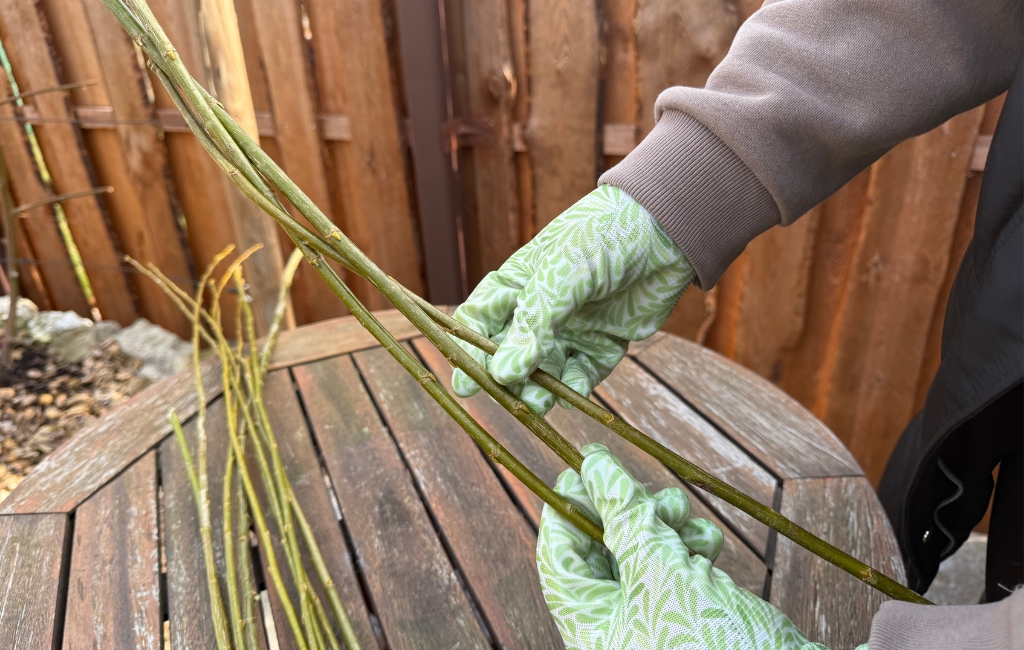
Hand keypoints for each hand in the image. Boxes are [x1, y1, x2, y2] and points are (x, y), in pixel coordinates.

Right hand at [450, 185, 693, 415]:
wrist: (665, 229)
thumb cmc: (601, 237)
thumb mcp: (560, 276)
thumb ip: (533, 325)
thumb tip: (503, 373)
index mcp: (516, 285)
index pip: (479, 322)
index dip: (469, 353)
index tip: (465, 385)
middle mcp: (539, 311)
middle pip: (509, 354)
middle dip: (506, 379)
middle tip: (508, 397)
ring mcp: (572, 329)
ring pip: (544, 371)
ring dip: (539, 388)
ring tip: (539, 401)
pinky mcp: (604, 343)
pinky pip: (583, 374)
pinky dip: (575, 388)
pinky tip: (572, 394)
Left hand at [537, 444, 826, 649]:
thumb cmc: (716, 643)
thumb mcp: (661, 572)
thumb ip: (624, 516)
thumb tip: (591, 465)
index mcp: (592, 631)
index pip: (559, 562)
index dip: (564, 512)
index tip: (576, 470)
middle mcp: (619, 631)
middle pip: (603, 554)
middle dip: (626, 514)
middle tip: (644, 490)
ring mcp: (657, 625)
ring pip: (645, 555)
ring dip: (664, 526)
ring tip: (681, 515)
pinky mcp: (694, 619)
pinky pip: (679, 571)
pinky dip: (691, 549)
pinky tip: (708, 544)